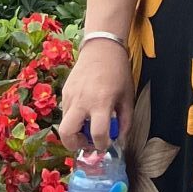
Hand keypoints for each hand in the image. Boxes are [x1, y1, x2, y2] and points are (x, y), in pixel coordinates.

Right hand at [58, 36, 132, 156]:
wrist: (102, 47)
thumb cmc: (118, 72)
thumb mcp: (128, 97)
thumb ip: (126, 122)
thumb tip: (120, 142)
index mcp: (101, 102)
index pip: (97, 133)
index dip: (102, 144)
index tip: (106, 144)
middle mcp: (82, 100)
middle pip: (67, 133)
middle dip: (74, 145)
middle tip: (86, 143)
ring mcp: (70, 95)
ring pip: (64, 124)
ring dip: (74, 131)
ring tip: (88, 127)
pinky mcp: (65, 91)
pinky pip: (66, 112)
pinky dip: (74, 118)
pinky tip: (85, 112)